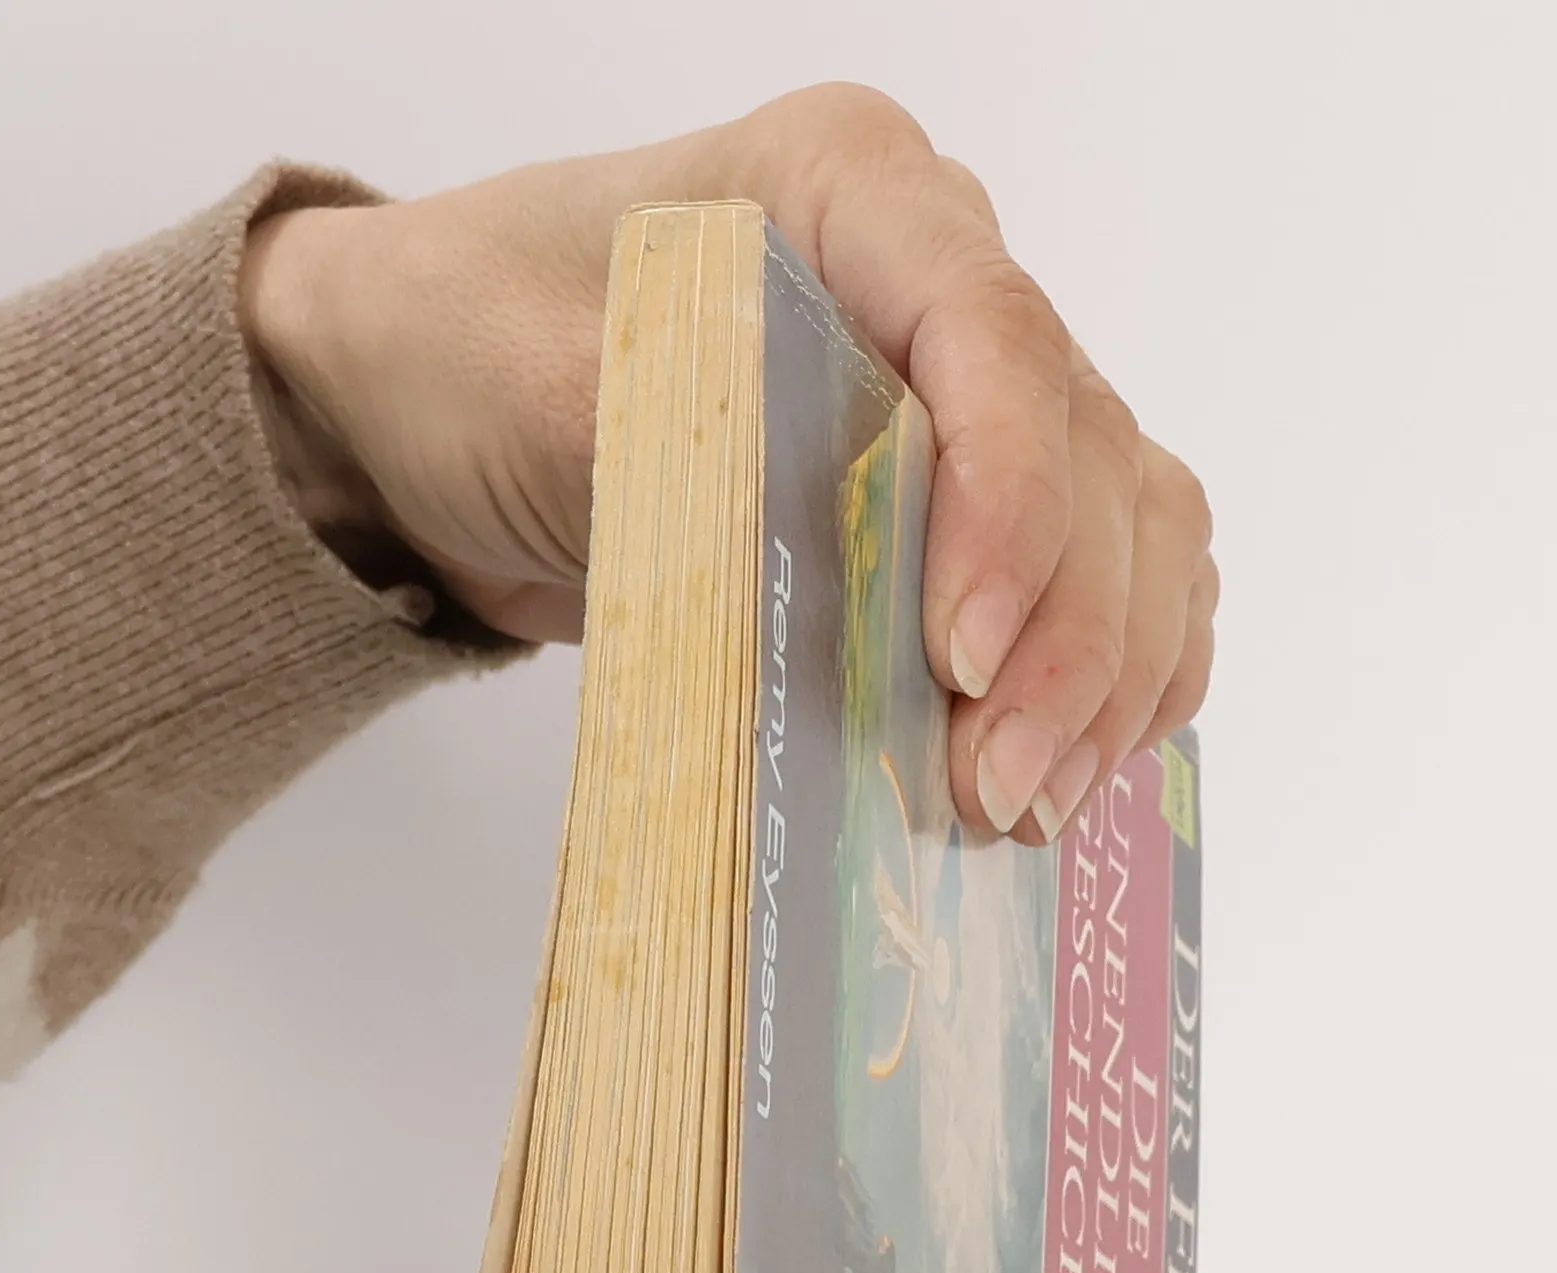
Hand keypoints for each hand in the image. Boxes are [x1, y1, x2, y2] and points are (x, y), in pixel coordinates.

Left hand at [240, 84, 1217, 841]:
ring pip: (1130, 518)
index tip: (962, 658)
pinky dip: (1118, 667)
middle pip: (1089, 449)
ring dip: (1104, 672)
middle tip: (995, 786)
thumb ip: (708, 471)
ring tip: (1027, 802)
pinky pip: (1116, 565)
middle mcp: (938, 272)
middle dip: (1066, 636)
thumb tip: (859, 621)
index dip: (1009, 506)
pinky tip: (1084, 757)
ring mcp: (969, 385)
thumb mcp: (545, 391)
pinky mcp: (966, 494)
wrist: (425, 397)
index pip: (992, 333)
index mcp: (848, 187)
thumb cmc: (466, 350)